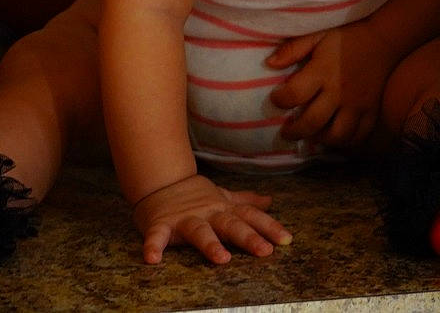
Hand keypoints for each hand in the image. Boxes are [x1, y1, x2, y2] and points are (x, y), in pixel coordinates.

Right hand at [132, 174, 291, 264]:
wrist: (158, 181)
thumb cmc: (194, 195)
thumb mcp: (222, 197)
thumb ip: (245, 202)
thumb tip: (269, 202)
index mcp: (223, 209)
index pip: (250, 217)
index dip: (269, 227)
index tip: (286, 240)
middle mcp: (207, 213)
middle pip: (230, 225)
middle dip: (248, 238)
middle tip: (265, 251)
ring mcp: (184, 218)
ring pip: (199, 231)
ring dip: (210, 244)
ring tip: (222, 259)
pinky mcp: (160, 224)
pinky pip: (157, 236)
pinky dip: (153, 246)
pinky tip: (152, 259)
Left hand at [266, 23, 401, 147]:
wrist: (382, 40)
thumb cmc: (346, 37)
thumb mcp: (317, 35)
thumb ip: (293, 49)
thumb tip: (269, 64)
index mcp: (323, 71)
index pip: (295, 94)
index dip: (280, 101)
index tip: (276, 100)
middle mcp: (339, 92)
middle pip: (313, 123)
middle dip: (295, 132)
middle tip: (287, 132)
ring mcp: (357, 105)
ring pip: (337, 136)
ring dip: (320, 140)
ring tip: (312, 135)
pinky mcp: (371, 112)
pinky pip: (359, 137)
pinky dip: (345, 143)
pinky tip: (334, 136)